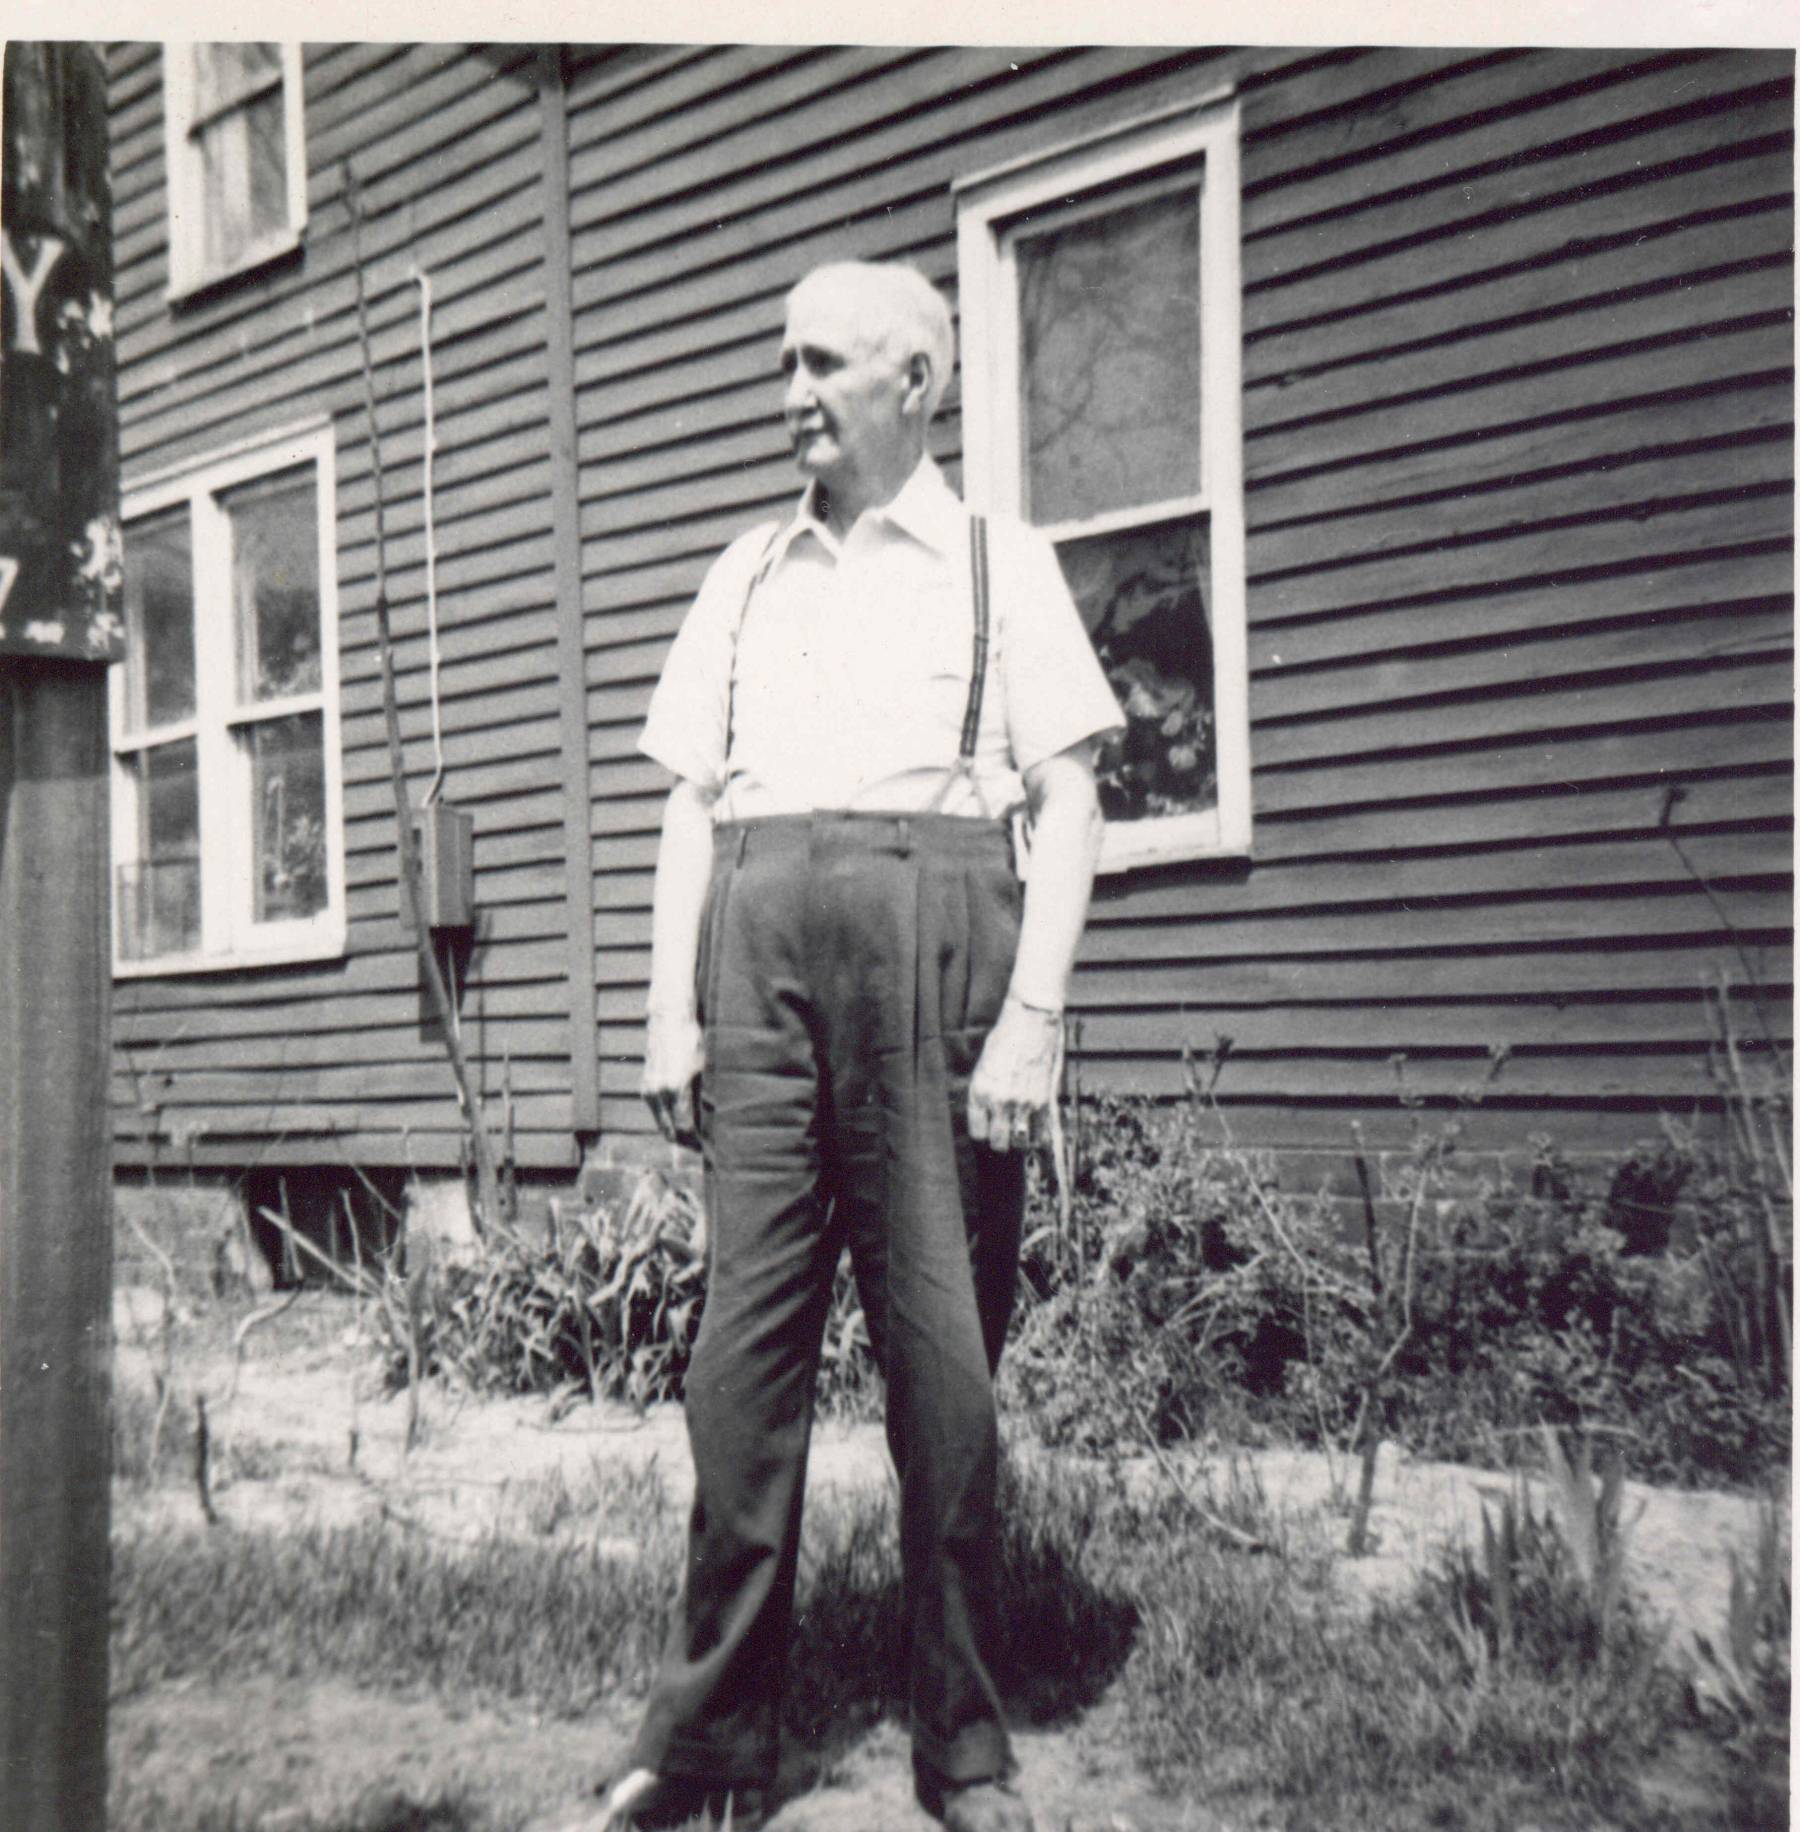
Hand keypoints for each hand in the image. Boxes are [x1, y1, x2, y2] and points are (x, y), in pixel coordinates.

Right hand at [643, 1008, 703, 1146]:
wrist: (668, 1021)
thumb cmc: (691, 1042)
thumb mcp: (703, 1069)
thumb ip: (701, 1098)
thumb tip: (708, 1123)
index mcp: (676, 1088)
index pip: (685, 1128)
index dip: (697, 1142)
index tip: (708, 1148)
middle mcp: (659, 1092)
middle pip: (670, 1131)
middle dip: (685, 1142)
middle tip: (702, 1147)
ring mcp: (649, 1090)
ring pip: (661, 1124)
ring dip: (675, 1132)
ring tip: (694, 1136)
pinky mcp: (645, 1087)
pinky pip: (656, 1113)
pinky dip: (667, 1120)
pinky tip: (681, 1120)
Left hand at [968, 997, 1061, 1151]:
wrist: (1030, 1021)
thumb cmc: (1005, 1039)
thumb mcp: (984, 1066)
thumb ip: (984, 1092)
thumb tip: (988, 1113)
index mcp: (979, 1092)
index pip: (977, 1133)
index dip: (983, 1133)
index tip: (988, 1129)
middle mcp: (999, 1101)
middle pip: (998, 1143)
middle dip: (1000, 1142)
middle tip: (1003, 1134)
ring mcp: (1023, 1103)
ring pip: (1020, 1143)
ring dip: (1019, 1140)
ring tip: (1019, 1130)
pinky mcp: (1043, 1100)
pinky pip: (1040, 1133)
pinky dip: (1037, 1135)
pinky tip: (1034, 1127)